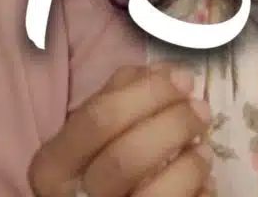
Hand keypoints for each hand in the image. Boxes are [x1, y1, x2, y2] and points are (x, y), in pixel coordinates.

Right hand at [27, 63, 213, 196]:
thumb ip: (122, 93)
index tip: (183, 79)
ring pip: (155, 195)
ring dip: (191, 164)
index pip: (98, 119)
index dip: (150, 92)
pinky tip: (202, 182)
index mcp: (54, 166)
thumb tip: (165, 72)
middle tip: (201, 111)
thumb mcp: (97, 129)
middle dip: (175, 125)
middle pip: (127, 157)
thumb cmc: (102, 164)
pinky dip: (201, 191)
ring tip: (202, 150)